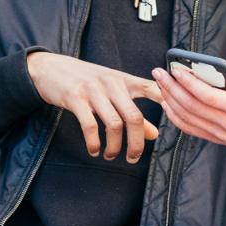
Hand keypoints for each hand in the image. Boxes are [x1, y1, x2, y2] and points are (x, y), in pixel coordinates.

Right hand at [26, 51, 163, 162]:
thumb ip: (133, 111)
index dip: (166, 102)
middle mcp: (112, 84)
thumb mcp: (112, 91)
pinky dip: (94, 143)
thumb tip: (155, 134)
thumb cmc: (86, 81)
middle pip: (134, 117)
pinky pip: (90, 125)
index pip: (152, 88)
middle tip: (133, 158)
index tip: (175, 118)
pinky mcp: (75, 98)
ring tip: (110, 155)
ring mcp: (93, 90)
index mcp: (124, 80)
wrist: (51, 68)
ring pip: (114, 124)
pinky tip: (94, 150)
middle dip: (137, 142)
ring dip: (114, 146)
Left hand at [154, 67, 225, 153]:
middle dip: (172, 87)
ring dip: (170, 100)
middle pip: (191, 106)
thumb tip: (209, 79)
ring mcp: (219, 134)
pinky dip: (175, 117)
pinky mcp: (216, 139)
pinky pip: (190, 129)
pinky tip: (168, 104)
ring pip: (187, 118)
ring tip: (161, 84)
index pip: (207, 96)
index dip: (189, 82)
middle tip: (160, 72)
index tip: (177, 69)